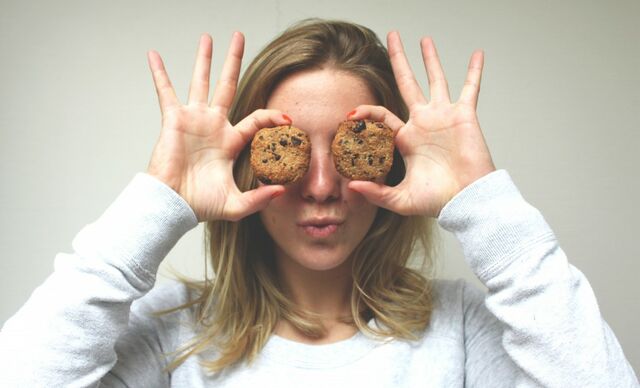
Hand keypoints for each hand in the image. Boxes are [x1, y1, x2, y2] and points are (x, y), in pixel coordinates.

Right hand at [146, 33, 288, 221]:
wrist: (172, 205)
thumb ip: (259, 199)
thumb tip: (282, 191)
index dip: (272, 117)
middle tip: (239, 38)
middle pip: (227, 86)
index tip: (288, 119)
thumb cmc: (200, 205)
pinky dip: (160, 73)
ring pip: (201, 82)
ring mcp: (194, 120)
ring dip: (204, 60)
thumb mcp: (236, 205)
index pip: (255, 120)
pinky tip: (154, 55)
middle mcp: (213, 126)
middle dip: (233, 63)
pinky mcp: (174, 120)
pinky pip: (166, 91)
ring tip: (208, 37)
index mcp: (230, 142)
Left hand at [348, 32, 495, 217]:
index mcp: (406, 140)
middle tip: (391, 38)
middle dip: (399, 61)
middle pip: (408, 84)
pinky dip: (474, 71)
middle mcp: (423, 123)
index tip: (349, 114)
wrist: (467, 201)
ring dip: (430, 60)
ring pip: (435, 80)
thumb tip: (353, 186)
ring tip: (424, 40)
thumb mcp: (400, 199)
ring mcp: (443, 117)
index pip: (382, 116)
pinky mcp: (463, 116)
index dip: (365, 112)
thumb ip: (377, 193)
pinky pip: (470, 88)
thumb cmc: (438, 201)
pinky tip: (477, 54)